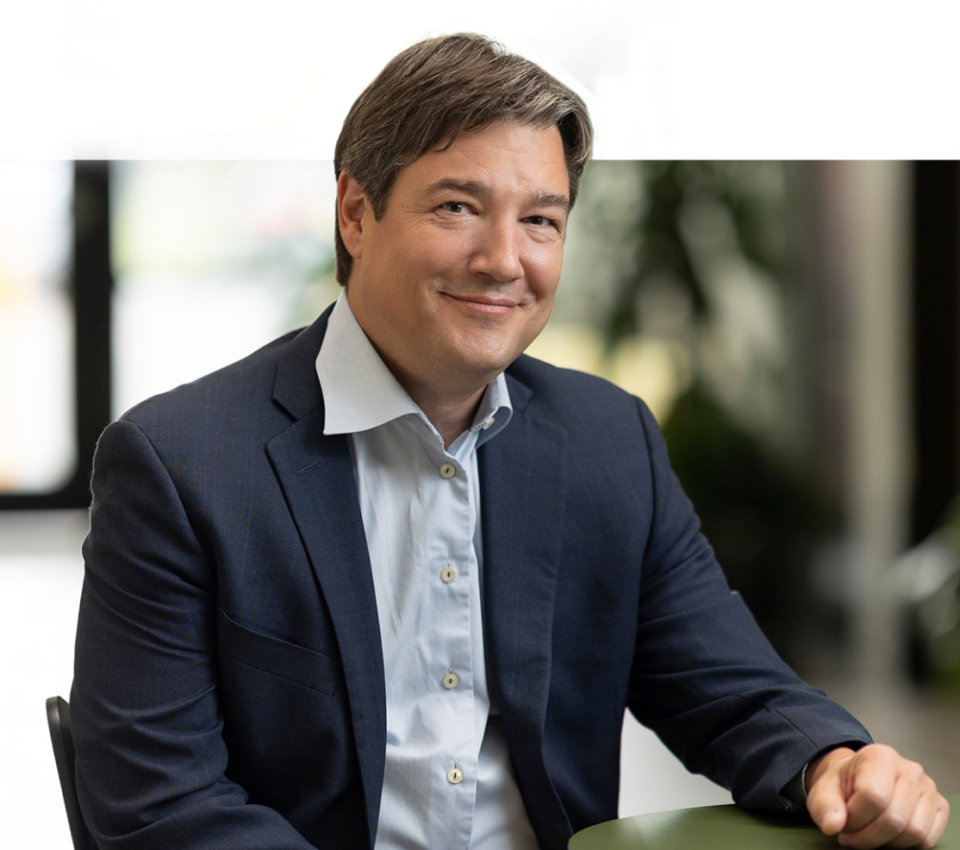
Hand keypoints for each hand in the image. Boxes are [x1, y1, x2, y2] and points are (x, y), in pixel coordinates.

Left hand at [805, 744, 949, 848]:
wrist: (860, 781)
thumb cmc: (845, 785)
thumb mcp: (825, 791)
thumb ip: (824, 807)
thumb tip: (832, 825)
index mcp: (880, 756)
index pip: (873, 796)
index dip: (855, 818)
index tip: (843, 822)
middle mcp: (910, 769)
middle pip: (894, 819)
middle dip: (868, 836)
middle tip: (852, 835)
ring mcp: (928, 788)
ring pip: (914, 832)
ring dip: (886, 843)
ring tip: (868, 834)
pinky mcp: (939, 806)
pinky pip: (928, 839)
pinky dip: (906, 845)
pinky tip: (887, 836)